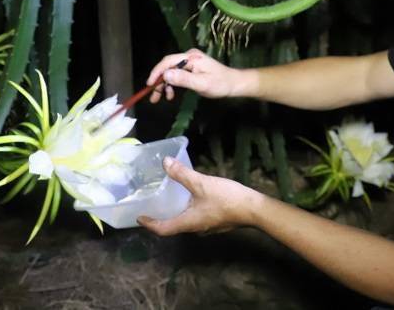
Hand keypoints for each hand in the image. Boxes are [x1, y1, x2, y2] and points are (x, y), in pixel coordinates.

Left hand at [137, 156, 261, 235]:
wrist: (254, 209)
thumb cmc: (226, 199)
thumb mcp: (201, 183)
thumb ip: (182, 174)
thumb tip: (164, 163)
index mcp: (188, 223)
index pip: (163, 229)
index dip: (149, 224)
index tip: (139, 217)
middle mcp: (195, 228)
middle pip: (173, 226)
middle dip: (161, 217)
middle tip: (151, 205)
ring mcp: (206, 226)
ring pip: (185, 221)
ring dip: (175, 213)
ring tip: (168, 199)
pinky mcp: (215, 221)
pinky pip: (195, 217)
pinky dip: (187, 209)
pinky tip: (190, 197)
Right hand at [146, 48, 246, 102]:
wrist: (234, 84)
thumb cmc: (220, 84)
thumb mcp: (201, 83)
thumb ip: (183, 78)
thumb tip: (165, 74)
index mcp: (191, 57)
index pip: (168, 61)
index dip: (157, 72)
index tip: (149, 84)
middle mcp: (188, 57)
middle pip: (167, 67)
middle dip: (159, 81)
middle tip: (153, 96)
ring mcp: (190, 63)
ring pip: (171, 72)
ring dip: (164, 85)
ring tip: (160, 98)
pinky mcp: (191, 69)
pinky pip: (177, 75)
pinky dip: (172, 85)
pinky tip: (171, 95)